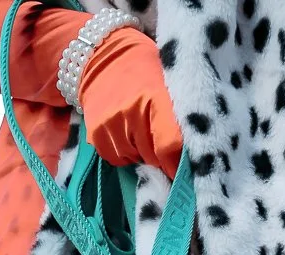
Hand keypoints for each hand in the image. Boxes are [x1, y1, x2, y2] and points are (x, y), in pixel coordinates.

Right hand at [80, 28, 182, 179]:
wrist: (105, 57)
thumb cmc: (146, 70)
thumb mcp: (168, 83)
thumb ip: (178, 116)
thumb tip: (188, 154)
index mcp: (154, 98)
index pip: (169, 145)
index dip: (177, 162)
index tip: (183, 168)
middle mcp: (130, 113)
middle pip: (153, 157)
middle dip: (160, 154)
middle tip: (159, 136)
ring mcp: (111, 125)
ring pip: (135, 160)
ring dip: (141, 152)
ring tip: (140, 129)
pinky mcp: (96, 135)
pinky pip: (117, 158)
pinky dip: (125, 152)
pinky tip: (125, 132)